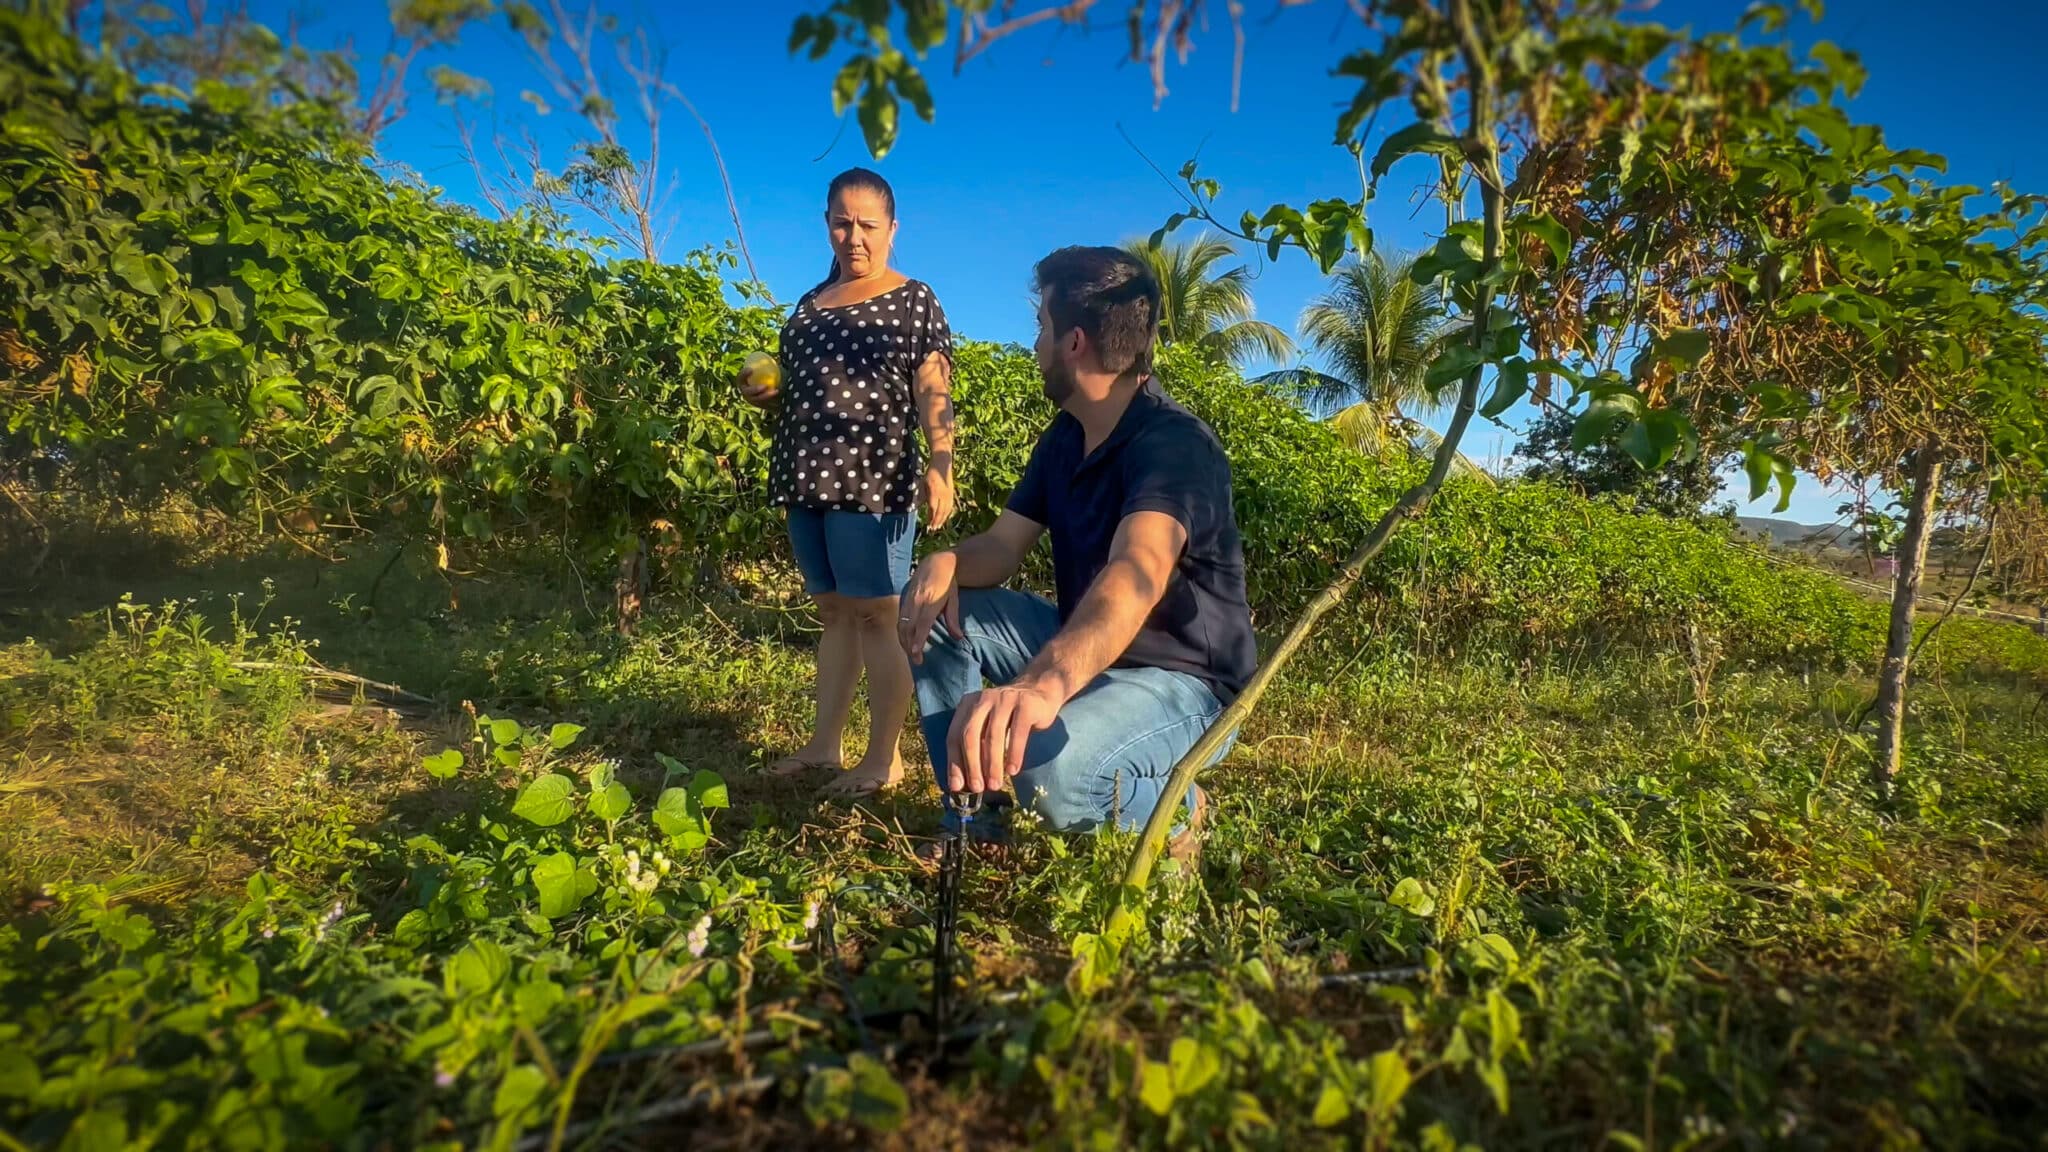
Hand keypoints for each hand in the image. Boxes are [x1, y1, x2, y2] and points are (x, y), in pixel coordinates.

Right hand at [737, 360, 779, 408]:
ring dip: (766, 396)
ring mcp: (752, 401)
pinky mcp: (760, 406)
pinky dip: (773, 400)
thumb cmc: (768, 374)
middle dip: (755, 390)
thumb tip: (768, 357)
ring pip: (757, 400)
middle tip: (765, 386)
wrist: (775, 388)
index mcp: (743, 382)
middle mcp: (746, 393)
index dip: (743, 374)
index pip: (740, 378)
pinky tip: (780, 395)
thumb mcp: (768, 369)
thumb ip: (766, 364)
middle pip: (748, 392)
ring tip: (776, 391)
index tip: (751, 370)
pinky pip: (765, 404)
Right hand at [897, 550, 959, 664]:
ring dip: (904, 641)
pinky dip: (901, 632)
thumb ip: (953, 619)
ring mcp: (908, 599)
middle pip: (909, 627)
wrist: (937, 562)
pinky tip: (905, 640)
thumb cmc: (948, 582)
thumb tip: (959, 637)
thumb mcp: (954, 599)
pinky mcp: (904, 599)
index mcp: (931, 601)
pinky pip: (900, 618)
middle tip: (917, 661)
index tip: (916, 652)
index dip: (918, 639)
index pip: (923, 624)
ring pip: (902, 624)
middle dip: (910, 645)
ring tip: (911, 654)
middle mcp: (917, 601)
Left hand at [921, 465, 954, 531]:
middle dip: (937, 521)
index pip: (933, 509)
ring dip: (942, 519)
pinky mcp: (952, 494)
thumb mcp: (923, 484)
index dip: (931, 518)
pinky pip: (950, 506)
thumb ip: (922, 495)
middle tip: (933, 529)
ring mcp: (949, 495)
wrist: (942, 465)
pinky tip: (945, 517)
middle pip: (940, 512)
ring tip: (939, 526)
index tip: (928, 525)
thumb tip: (918, 506)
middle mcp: (943, 496)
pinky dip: (947, 513)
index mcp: (935, 493)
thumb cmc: (931, 473)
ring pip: (946, 510)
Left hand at [945, 682, 1059, 793]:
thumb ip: (976, 747)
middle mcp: (982, 700)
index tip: (957, 786)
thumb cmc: (1009, 717)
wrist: (1040, 691)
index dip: (954, 763)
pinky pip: (1017, 733)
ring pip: (993, 736)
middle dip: (972, 765)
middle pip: (970, 735)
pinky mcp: (1025, 705)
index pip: (954, 736)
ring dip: (993, 764)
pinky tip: (1013, 771)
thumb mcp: (987, 726)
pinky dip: (1014, 754)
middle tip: (977, 788)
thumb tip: (964, 783)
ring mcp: (1004, 700)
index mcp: (967, 705)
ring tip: (995, 785)